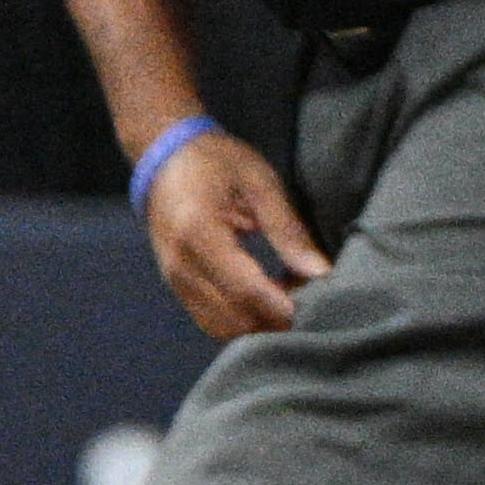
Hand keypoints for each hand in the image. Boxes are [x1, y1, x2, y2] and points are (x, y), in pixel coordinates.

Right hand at [139, 127, 328, 337]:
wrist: (164, 157)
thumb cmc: (216, 162)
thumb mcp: (260, 183)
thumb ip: (288, 230)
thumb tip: (320, 273)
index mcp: (198, 234)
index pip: (245, 289)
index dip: (284, 305)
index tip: (318, 302)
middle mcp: (180, 266)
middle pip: (234, 318)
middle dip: (275, 318)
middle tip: (308, 297)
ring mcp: (174, 281)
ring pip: (222, 328)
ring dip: (258, 323)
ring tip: (287, 296)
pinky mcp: (176, 287)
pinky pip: (211, 320)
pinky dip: (241, 319)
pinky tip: (265, 296)